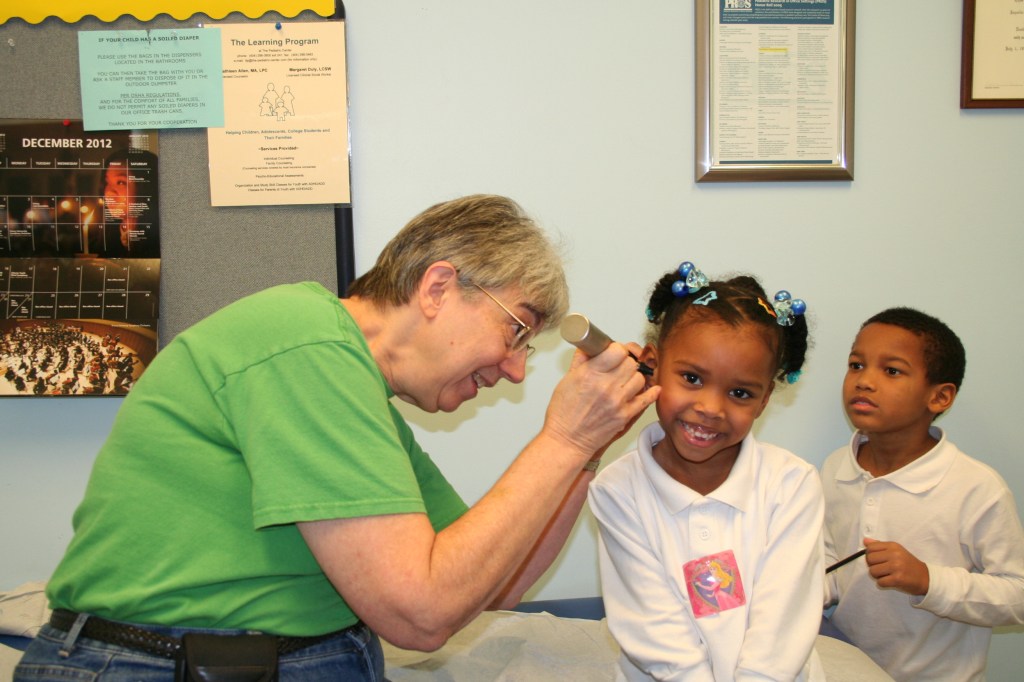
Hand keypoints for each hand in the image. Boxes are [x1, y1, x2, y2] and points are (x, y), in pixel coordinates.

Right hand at [543, 342, 659, 459]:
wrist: (567, 440)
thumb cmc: (563, 413)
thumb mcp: (566, 380)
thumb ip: (581, 361)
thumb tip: (591, 347)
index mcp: (590, 374)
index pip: (617, 350)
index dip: (616, 350)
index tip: (613, 353)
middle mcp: (606, 386)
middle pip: (630, 363)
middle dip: (625, 363)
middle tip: (618, 368)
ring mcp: (618, 401)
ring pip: (640, 378)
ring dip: (633, 378)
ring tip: (625, 381)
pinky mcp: (625, 415)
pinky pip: (646, 399)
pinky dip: (651, 393)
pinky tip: (653, 389)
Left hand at [863, 537, 929, 595]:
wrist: (926, 578)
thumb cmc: (908, 564)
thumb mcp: (896, 551)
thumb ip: (880, 546)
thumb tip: (865, 541)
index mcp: (893, 546)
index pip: (870, 548)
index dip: (870, 555)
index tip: (877, 560)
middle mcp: (895, 555)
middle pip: (869, 559)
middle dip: (872, 566)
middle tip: (882, 569)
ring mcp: (896, 567)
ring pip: (872, 571)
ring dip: (877, 576)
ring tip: (886, 575)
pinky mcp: (898, 579)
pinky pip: (880, 582)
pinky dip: (883, 584)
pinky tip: (890, 581)